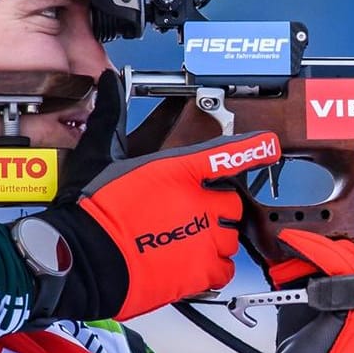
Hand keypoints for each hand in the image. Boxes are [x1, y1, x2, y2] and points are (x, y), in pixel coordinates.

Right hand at [22, 129, 282, 320]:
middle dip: (216, 207)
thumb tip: (109, 82)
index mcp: (177, 169)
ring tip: (182, 242)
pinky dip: (213, 268)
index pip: (226, 153)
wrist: (84, 260)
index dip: (253, 149)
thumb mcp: (97, 153)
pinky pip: (225, 268)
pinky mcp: (203, 271)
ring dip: (215, 238)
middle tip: (187, 216)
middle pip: (231, 201)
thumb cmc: (91, 211)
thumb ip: (112, 116)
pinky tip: (189, 266)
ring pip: (230, 235)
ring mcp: (205, 237)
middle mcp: (199, 201)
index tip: (270, 146)